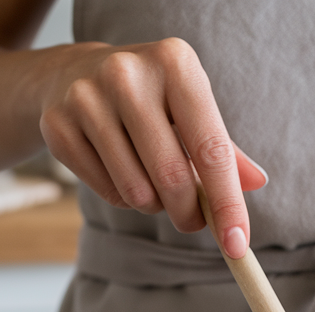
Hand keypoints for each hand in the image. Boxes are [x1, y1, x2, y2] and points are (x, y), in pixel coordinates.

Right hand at [39, 38, 266, 255]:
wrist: (73, 75)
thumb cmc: (152, 99)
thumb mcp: (192, 110)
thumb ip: (226, 150)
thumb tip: (256, 182)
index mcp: (175, 63)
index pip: (211, 149)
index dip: (228, 204)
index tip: (237, 245)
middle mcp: (128, 75)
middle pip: (173, 178)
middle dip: (189, 213)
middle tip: (192, 220)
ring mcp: (86, 98)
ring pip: (137, 192)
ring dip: (154, 205)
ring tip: (152, 182)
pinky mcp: (57, 125)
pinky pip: (107, 193)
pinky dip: (123, 198)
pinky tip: (120, 171)